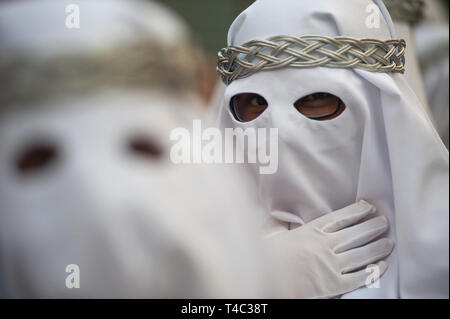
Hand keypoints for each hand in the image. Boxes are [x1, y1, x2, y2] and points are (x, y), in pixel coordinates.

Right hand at [265, 200, 393, 297]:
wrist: (267, 282)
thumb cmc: (267, 258)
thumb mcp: (270, 234)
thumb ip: (277, 221)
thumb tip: (278, 211)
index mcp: (310, 231)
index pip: (340, 218)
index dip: (357, 211)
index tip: (369, 206)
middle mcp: (324, 246)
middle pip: (356, 234)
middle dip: (373, 227)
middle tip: (384, 222)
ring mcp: (331, 266)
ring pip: (362, 254)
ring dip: (378, 246)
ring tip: (388, 241)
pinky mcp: (334, 285)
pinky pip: (359, 277)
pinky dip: (373, 270)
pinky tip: (381, 264)